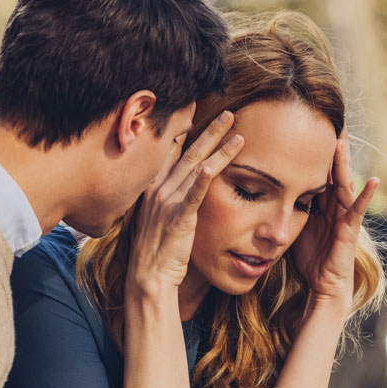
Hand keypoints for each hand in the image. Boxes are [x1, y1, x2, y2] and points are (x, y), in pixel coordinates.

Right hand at [127, 112, 243, 295]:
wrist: (148, 276)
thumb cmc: (156, 250)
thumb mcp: (156, 217)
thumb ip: (167, 197)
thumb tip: (180, 187)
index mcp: (152, 186)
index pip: (170, 149)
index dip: (185, 129)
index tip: (198, 110)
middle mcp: (158, 188)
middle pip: (188, 151)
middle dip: (210, 131)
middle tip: (228, 113)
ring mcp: (168, 202)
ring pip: (197, 166)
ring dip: (219, 147)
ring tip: (238, 132)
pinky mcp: (180, 217)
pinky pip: (195, 193)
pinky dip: (205, 177)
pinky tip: (217, 163)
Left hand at [292, 130, 378, 308]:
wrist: (323, 284)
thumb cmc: (310, 256)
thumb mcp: (295, 223)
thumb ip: (287, 203)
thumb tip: (264, 186)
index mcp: (321, 201)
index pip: (317, 169)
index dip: (314, 149)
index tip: (307, 125)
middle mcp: (335, 204)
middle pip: (332, 169)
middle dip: (331, 147)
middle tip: (329, 119)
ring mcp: (345, 216)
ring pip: (344, 183)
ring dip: (344, 162)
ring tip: (343, 140)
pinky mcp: (350, 230)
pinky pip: (358, 210)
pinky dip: (366, 196)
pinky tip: (373, 181)